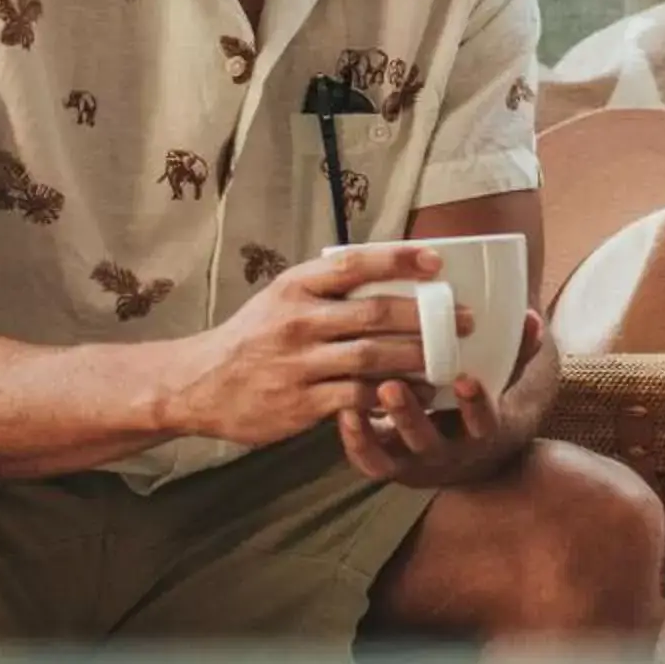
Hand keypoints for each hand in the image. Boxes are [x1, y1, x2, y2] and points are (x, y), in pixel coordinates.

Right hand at [155, 245, 472, 446]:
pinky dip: (394, 395)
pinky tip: (419, 392)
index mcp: (295, 287)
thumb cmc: (254, 336)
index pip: (354, 264)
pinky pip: (359, 397)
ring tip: (452, 356)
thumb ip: (328, 287)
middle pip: (374, 314)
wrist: (200, 383)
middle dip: (427, 316)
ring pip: (373, 358)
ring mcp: (299, 364)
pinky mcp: (301, 404)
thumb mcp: (282, 297)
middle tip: (464, 319)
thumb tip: (390, 271)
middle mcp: (297, 321)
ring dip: (419, 357)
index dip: (398, 260)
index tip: (437, 262)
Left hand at [338, 310, 545, 488]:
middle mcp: (447, 455)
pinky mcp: (387, 466)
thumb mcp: (506, 385)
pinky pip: (368, 462)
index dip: (475, 405)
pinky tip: (342, 410)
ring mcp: (413, 465)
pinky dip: (355, 441)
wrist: (470, 460)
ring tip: (356, 397)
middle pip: (428, 444)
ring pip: (391, 458)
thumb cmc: (483, 408)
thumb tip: (531, 317)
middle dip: (410, 416)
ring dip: (372, 431)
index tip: (465, 378)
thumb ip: (518, 353)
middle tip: (391, 386)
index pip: (484, 424)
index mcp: (481, 434)